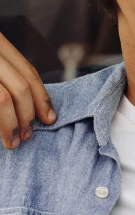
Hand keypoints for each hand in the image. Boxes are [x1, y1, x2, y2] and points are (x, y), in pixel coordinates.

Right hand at [0, 31, 56, 149]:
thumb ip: (8, 75)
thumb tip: (33, 108)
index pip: (28, 72)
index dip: (42, 98)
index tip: (50, 119)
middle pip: (19, 86)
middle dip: (27, 114)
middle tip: (28, 135)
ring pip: (2, 98)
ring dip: (10, 124)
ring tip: (13, 141)